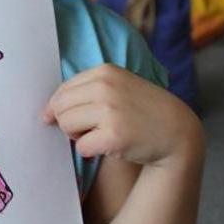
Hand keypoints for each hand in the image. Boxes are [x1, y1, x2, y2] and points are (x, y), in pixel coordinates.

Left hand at [43, 64, 201, 166]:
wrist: (177, 131)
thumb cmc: (142, 110)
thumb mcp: (118, 86)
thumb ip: (86, 91)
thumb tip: (46, 111)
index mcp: (105, 71)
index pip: (63, 89)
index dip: (59, 108)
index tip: (69, 119)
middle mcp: (106, 87)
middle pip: (59, 107)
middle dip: (67, 122)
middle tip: (87, 130)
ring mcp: (110, 111)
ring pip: (66, 125)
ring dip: (76, 136)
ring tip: (97, 136)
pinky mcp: (114, 136)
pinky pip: (81, 146)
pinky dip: (89, 151)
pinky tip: (106, 147)